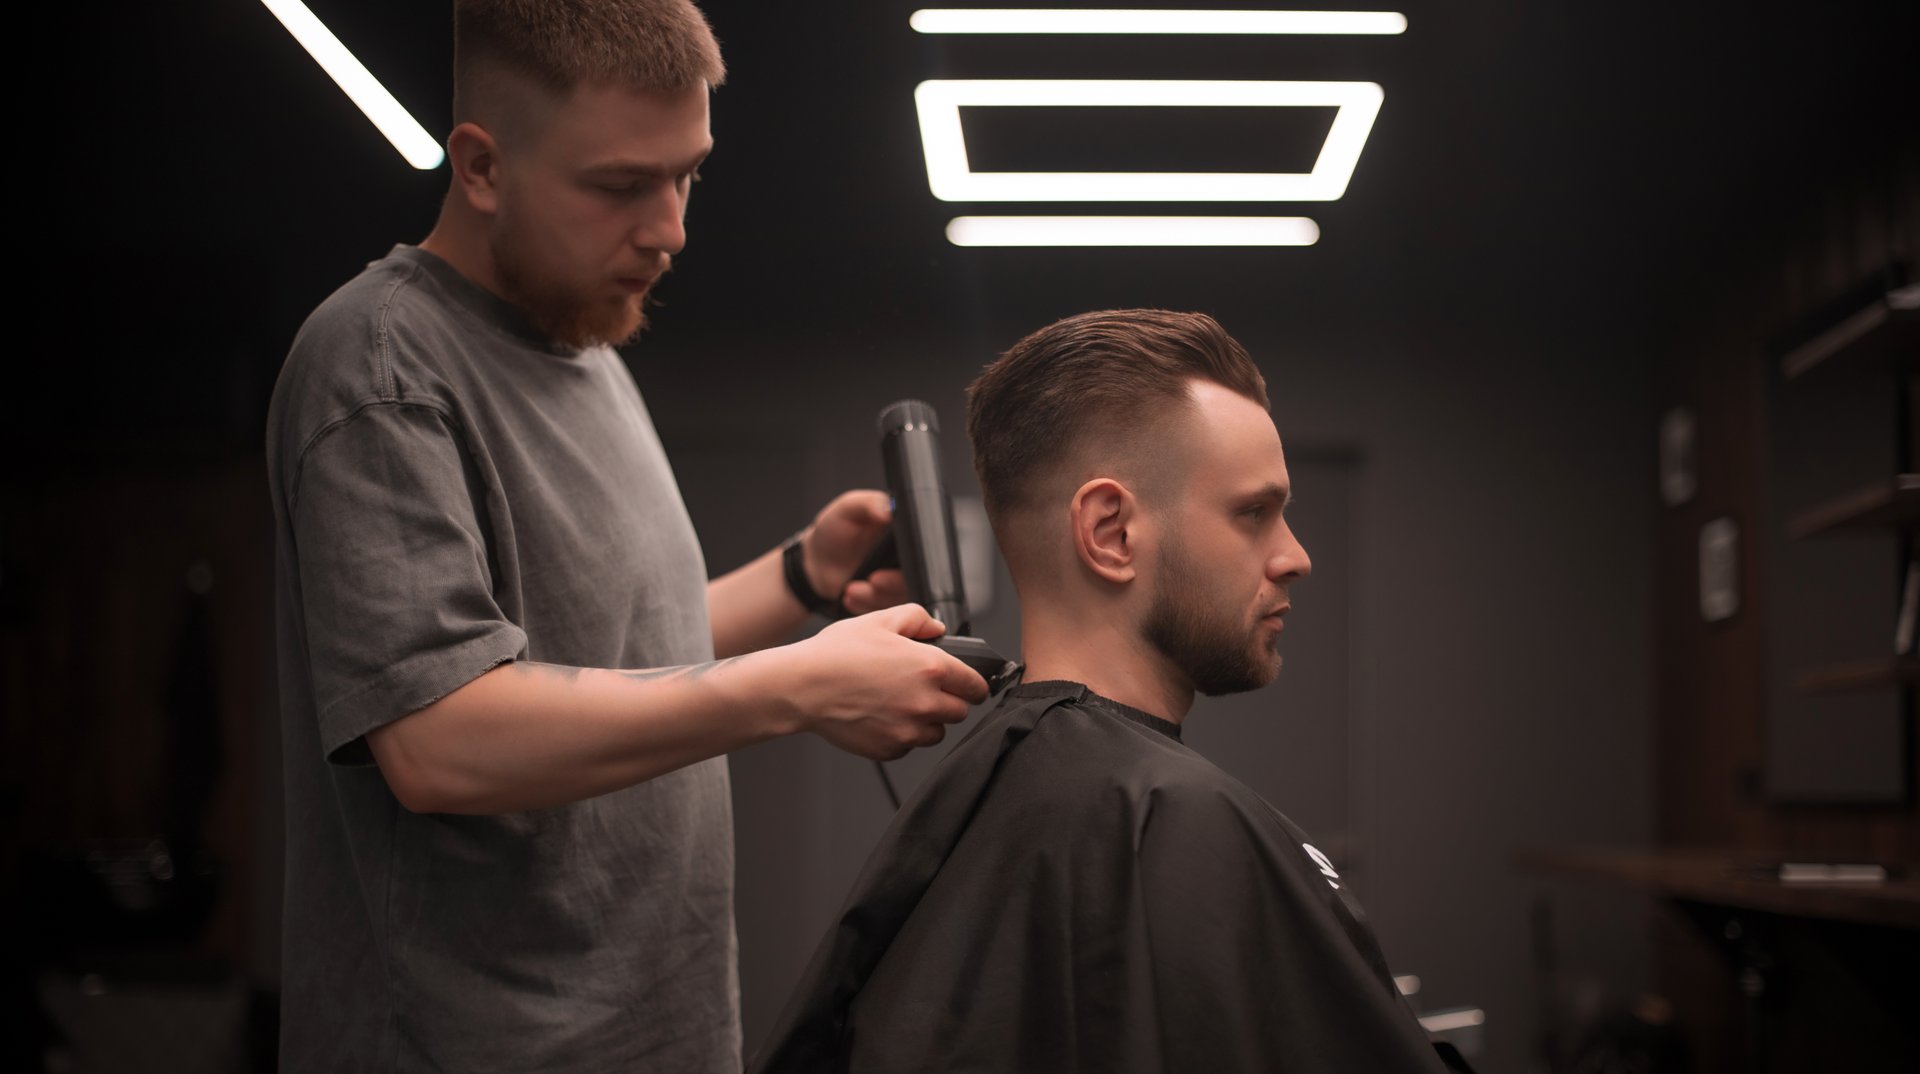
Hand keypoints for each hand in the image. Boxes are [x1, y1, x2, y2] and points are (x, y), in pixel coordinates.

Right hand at [781, 604, 990, 759]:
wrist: (803, 687)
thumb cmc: (837, 654)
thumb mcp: (880, 621)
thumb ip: (918, 619)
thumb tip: (937, 629)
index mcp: (931, 668)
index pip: (976, 687)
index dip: (973, 684)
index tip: (967, 686)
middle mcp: (926, 703)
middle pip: (960, 713)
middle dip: (948, 702)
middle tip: (923, 691)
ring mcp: (908, 730)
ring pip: (936, 733)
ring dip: (927, 722)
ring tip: (899, 704)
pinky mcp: (890, 749)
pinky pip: (909, 746)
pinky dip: (901, 735)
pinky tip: (881, 717)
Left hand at [803, 489, 909, 614]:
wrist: (815, 561)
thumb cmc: (834, 529)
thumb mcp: (849, 507)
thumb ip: (869, 504)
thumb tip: (889, 510)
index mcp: (904, 533)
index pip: (923, 547)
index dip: (913, 555)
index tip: (896, 560)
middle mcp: (904, 558)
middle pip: (916, 575)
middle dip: (894, 582)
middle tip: (874, 579)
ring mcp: (896, 581)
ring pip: (900, 597)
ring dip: (876, 596)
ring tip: (851, 588)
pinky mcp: (884, 600)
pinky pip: (884, 609)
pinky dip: (865, 605)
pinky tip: (849, 594)